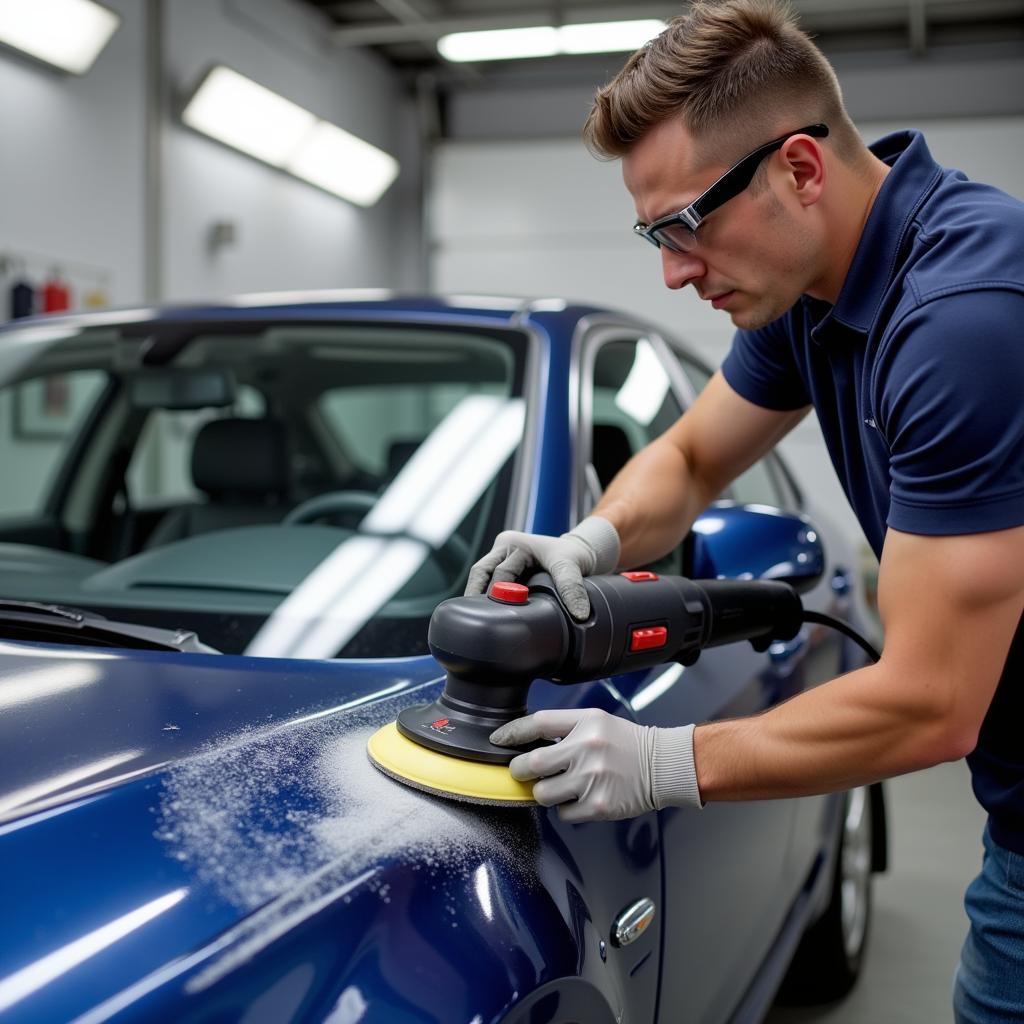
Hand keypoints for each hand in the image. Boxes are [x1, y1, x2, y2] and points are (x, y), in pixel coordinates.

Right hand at [464, 516, 619, 620]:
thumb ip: (572, 587)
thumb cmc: (574, 556)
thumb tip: (578, 614)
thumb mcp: (572, 567)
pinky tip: (490, 612)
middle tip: (482, 620)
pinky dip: (488, 596)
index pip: (496, 572)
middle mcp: (504, 547)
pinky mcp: (504, 567)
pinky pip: (488, 581)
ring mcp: (501, 556)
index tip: (495, 613)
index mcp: (515, 543)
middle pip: (481, 573)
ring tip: (481, 619)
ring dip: (480, 595)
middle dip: (479, 595)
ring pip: (481, 576)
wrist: (580, 552)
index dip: (494, 594)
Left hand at [491, 708, 701, 821]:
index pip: (537, 724)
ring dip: (544, 791)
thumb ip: (563, 727)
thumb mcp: (596, 721)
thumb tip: (525, 740)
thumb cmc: (626, 743)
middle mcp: (588, 749)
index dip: (512, 732)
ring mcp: (592, 780)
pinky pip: (563, 813)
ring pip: (543, 793)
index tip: (498, 740)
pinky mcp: (598, 806)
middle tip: (522, 770)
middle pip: (531, 763)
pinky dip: (566, 807)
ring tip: (560, 784)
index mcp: (586, 723)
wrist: (662, 766)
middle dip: (519, 769)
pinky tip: (581, 796)